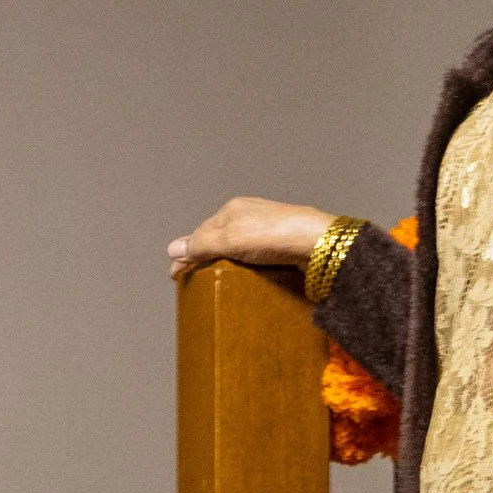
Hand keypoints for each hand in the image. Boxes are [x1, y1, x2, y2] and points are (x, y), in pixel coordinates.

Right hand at [168, 198, 330, 279]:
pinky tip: (245, 279)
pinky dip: (244, 269)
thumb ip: (201, 245)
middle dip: (203, 258)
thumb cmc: (276, 234)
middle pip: (217, 239)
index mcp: (233, 209)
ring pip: (237, 249)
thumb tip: (174, 249)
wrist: (318, 245)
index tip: (176, 274)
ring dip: (224, 264)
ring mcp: (268, 232)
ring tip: (217, 283)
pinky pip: (255, 258)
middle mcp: (250, 217)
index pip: (200, 232)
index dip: (187, 253)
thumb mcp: (229, 239)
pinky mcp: (283, 247)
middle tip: (194, 281)